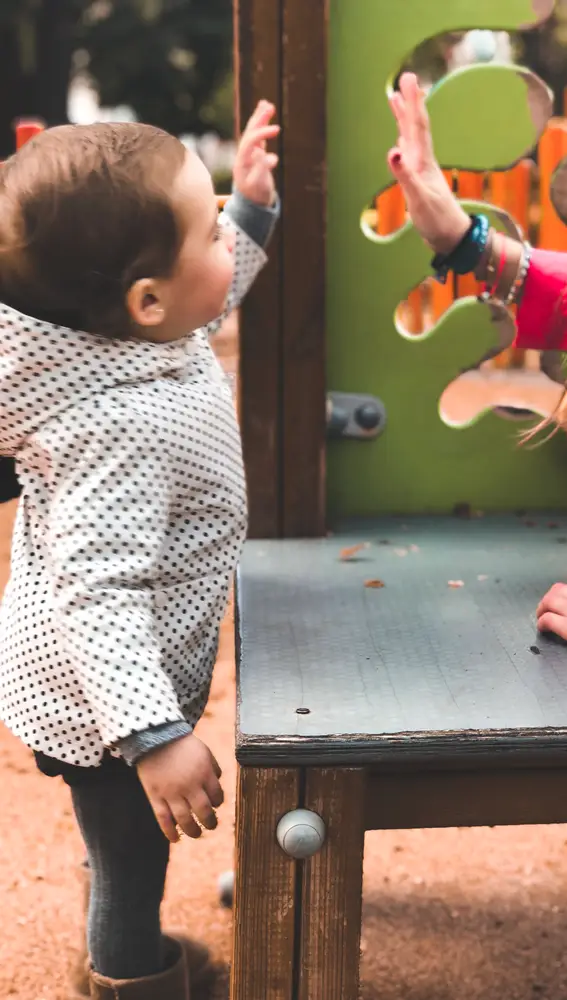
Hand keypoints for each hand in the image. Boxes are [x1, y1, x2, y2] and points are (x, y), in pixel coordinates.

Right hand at [137, 733, 223, 842]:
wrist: (154, 737)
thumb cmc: (181, 745)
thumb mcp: (204, 751)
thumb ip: (213, 767)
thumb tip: (218, 783)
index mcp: (204, 772)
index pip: (217, 796)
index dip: (218, 803)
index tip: (215, 805)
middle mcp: (189, 785)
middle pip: (204, 811)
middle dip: (210, 822)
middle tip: (211, 825)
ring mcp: (171, 792)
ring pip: (184, 819)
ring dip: (193, 830)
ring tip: (196, 833)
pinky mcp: (155, 796)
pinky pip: (163, 818)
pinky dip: (169, 832)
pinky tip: (175, 839)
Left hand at [233, 100, 279, 206]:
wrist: (252, 204)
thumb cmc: (256, 195)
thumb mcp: (259, 185)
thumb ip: (261, 170)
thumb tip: (265, 155)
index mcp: (242, 161)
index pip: (250, 142)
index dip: (262, 134)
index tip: (277, 129)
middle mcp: (243, 155)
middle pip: (249, 133)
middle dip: (259, 120)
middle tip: (269, 106)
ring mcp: (248, 153)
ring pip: (252, 132)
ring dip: (259, 118)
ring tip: (266, 103)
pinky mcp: (255, 153)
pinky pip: (258, 136)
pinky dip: (262, 124)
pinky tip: (266, 111)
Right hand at [388, 73, 469, 253]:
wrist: (451, 237)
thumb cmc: (437, 221)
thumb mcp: (418, 199)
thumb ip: (405, 175)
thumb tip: (393, 150)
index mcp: (423, 162)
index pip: (417, 126)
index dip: (413, 102)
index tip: (409, 80)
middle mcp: (423, 162)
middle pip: (415, 126)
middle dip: (410, 102)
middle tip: (405, 78)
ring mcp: (421, 171)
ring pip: (411, 138)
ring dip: (404, 118)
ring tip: (396, 100)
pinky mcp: (419, 181)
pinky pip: (409, 154)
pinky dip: (403, 142)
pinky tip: (400, 140)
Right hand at [536, 583, 566, 639]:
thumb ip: (562, 635)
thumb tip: (554, 633)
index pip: (548, 619)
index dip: (541, 623)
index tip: (540, 626)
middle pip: (550, 601)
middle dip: (541, 606)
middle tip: (540, 613)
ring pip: (559, 588)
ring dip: (551, 595)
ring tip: (549, 601)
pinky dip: (563, 591)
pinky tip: (563, 596)